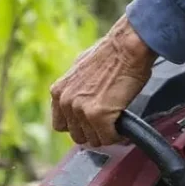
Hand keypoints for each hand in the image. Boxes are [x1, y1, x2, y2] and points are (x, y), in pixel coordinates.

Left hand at [50, 15, 156, 146]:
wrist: (126, 47)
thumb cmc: (110, 54)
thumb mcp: (80, 69)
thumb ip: (74, 88)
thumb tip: (78, 97)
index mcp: (58, 91)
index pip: (60, 126)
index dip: (78, 126)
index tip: (89, 122)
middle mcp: (65, 101)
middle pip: (77, 135)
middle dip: (93, 131)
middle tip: (107, 123)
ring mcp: (80, 110)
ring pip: (93, 139)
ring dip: (106, 133)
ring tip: (116, 122)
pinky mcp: (97, 116)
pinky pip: (108, 138)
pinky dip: (117, 135)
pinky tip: (123, 125)